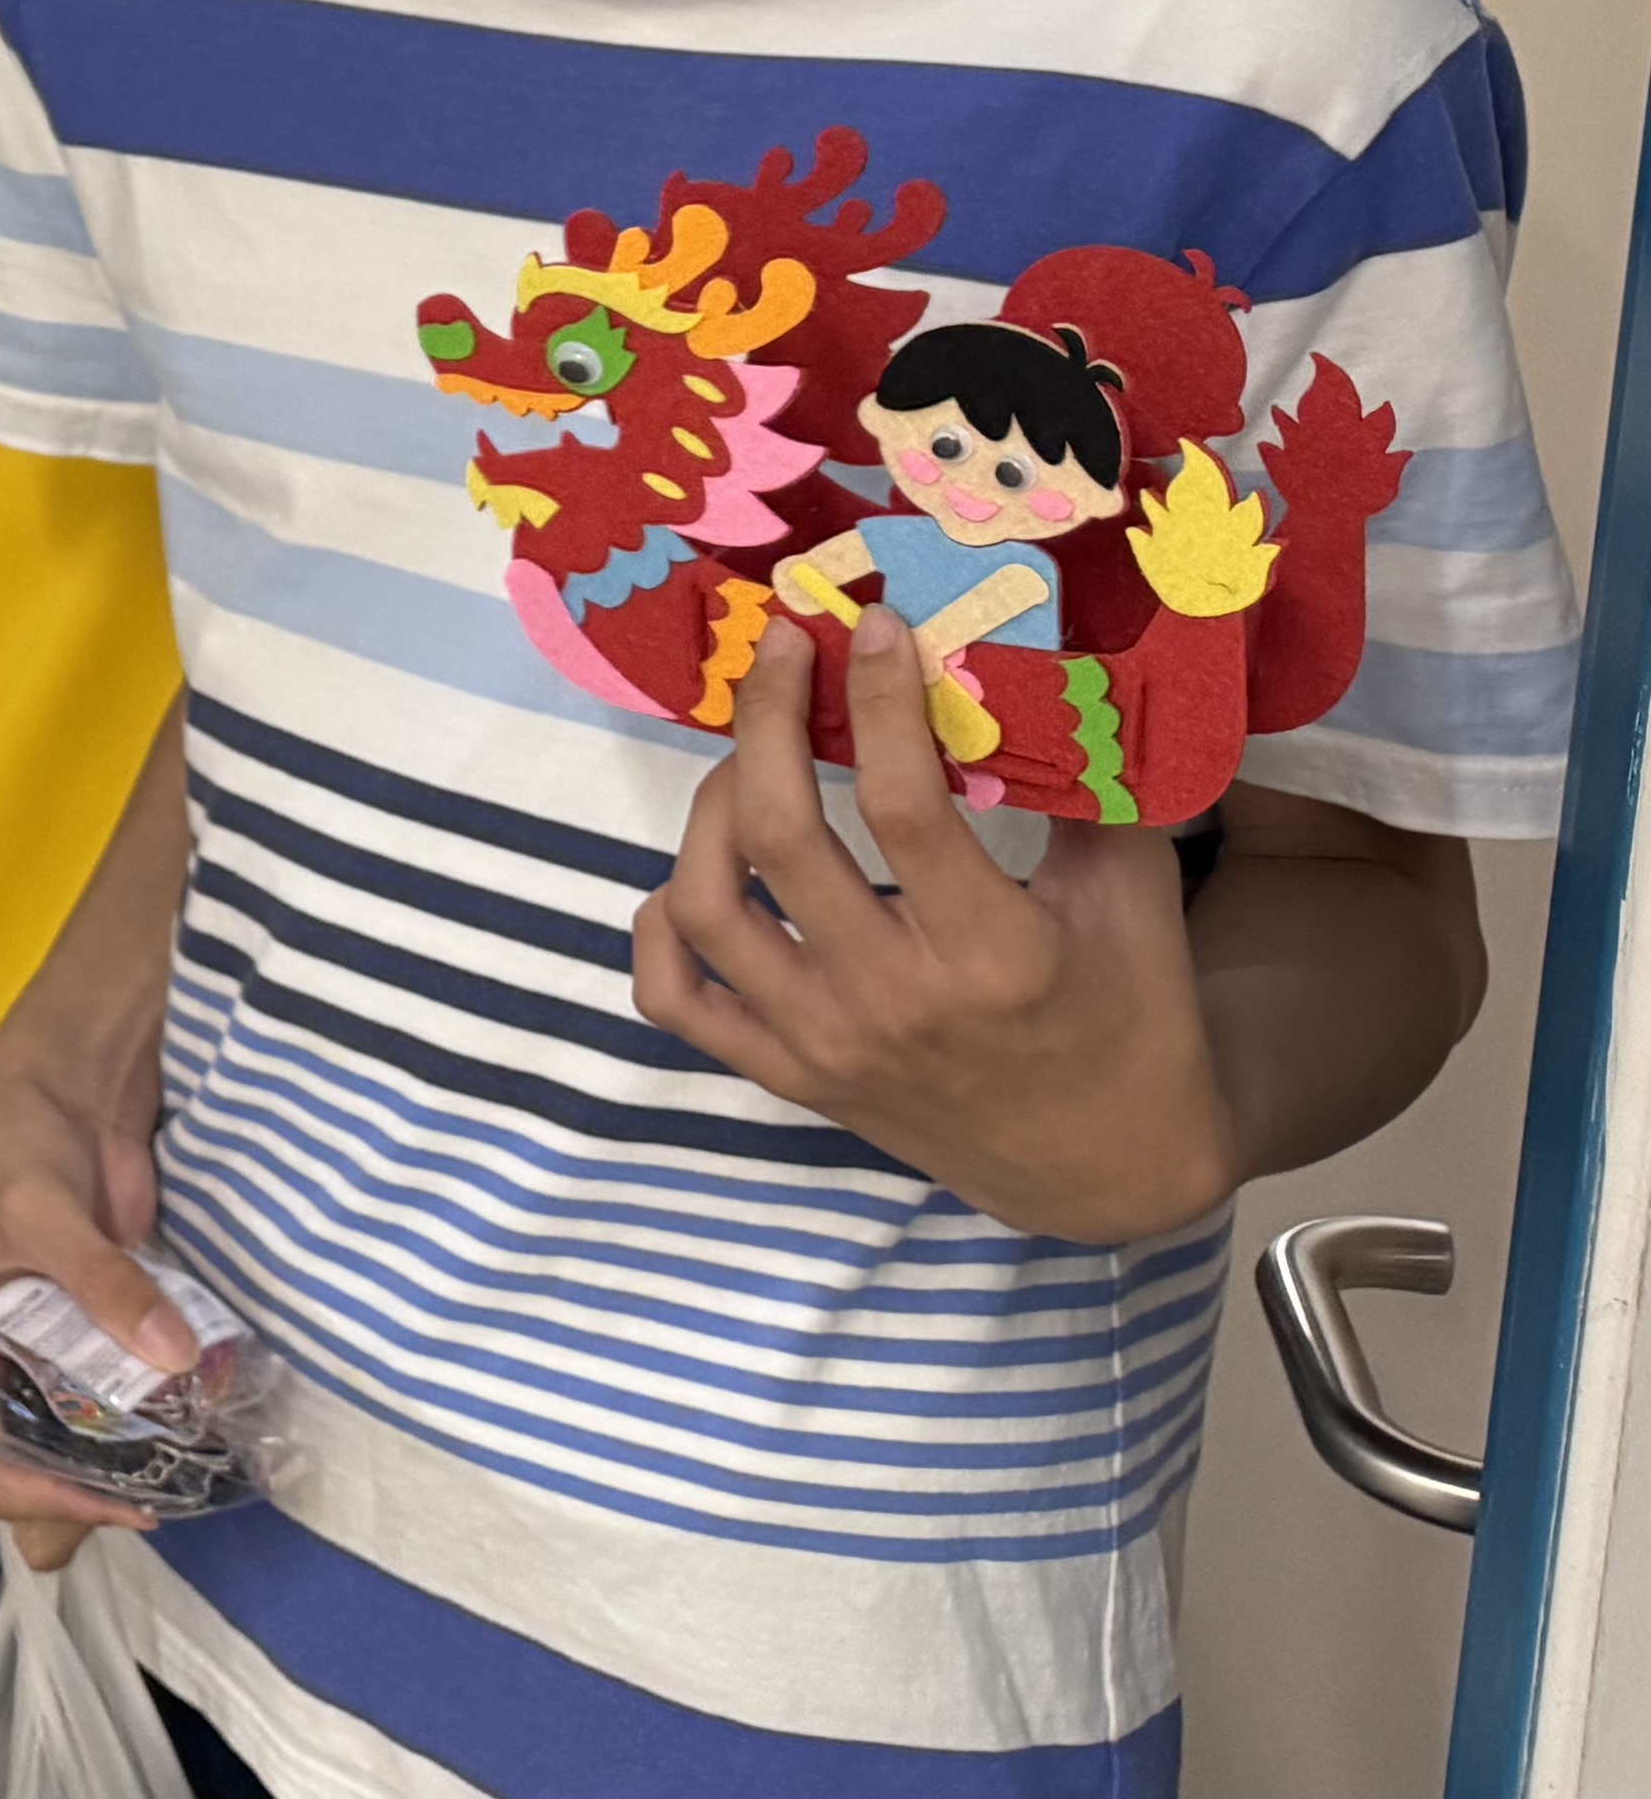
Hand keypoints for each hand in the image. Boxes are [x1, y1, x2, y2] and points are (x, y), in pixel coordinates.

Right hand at [0, 1047, 190, 1569]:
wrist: (64, 1093)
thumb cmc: (17, 1151)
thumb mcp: (42, 1214)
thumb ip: (102, 1284)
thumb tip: (170, 1356)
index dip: (47, 1495)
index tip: (121, 1499)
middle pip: (34, 1467)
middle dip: (93, 1497)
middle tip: (164, 1500)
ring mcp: (54, 1359)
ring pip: (84, 1444)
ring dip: (132, 1464)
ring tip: (192, 1473)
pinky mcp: (104, 1337)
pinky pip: (128, 1397)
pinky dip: (161, 1417)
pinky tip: (205, 1425)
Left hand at [630, 612, 1228, 1240]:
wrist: (1109, 1168)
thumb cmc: (1132, 1012)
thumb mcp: (1137, 896)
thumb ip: (1089, 785)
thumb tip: (1030, 662)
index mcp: (994, 953)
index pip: (904, 805)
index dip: (878, 700)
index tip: (873, 629)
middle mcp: (894, 1001)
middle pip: (779, 837)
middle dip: (766, 721)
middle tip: (784, 653)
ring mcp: (827, 1045)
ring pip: (708, 906)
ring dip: (708, 808)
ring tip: (745, 757)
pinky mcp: (790, 1076)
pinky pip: (676, 998)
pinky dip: (660, 927)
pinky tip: (694, 871)